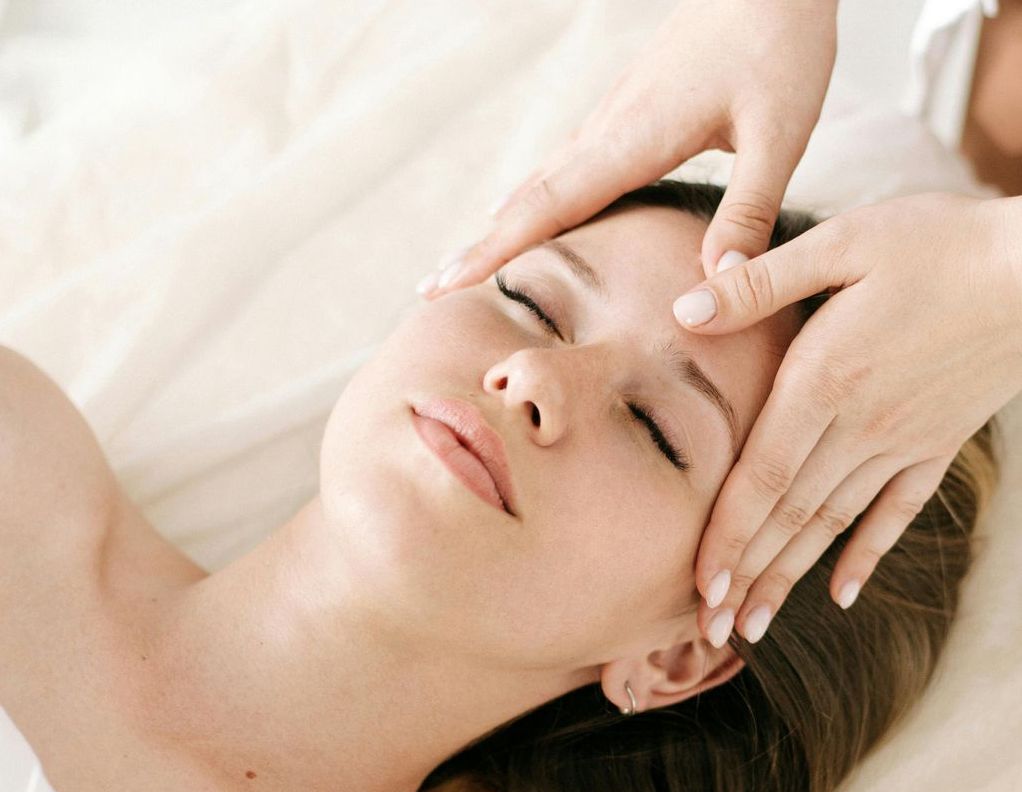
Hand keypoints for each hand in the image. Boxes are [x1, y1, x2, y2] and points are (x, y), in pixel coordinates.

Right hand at [416, 0, 836, 295]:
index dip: (497, 247)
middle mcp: (608, 128)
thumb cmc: (779, 44)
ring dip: (497, 225)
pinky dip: (529, 199)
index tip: (450, 282)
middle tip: (430, 288)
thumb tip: (716, 284)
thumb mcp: (780, 132)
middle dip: (478, 245)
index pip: (549, 202)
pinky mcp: (622, 112)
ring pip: (538, 180)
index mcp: (634, 136)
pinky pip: (561, 165)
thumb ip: (747, 210)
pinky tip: (518, 210)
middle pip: (527, 197)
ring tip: (464, 262)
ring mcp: (610, 118)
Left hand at [674, 192, 1021, 646]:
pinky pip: (896, 513)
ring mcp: (902, 442)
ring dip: (790, 578)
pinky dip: (866, 555)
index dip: (727, 536)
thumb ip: (759, 283)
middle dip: (747, 576)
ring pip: (833, 525)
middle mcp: (860, 426)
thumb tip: (681, 307)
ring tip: (754, 627)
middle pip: (790, 516)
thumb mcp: (843, 244)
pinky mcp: (937, 444)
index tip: (699, 587)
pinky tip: (840, 594)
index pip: (761, 477)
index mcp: (824, 382)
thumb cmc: (941, 244)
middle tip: (710, 630)